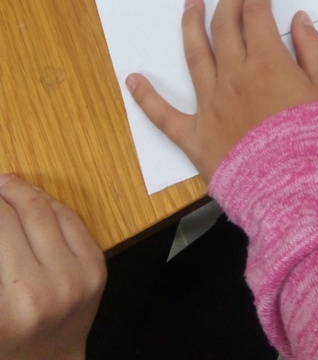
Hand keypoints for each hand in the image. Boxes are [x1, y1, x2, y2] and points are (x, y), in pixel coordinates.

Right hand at [0, 175, 105, 359]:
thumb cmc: (7, 341)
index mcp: (16, 302)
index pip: (0, 229)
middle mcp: (51, 287)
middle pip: (22, 216)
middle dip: (3, 194)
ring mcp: (80, 276)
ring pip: (49, 212)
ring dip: (26, 193)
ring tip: (7, 187)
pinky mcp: (97, 268)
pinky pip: (72, 221)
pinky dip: (51, 205)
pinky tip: (34, 200)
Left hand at [127, 0, 317, 181]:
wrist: (295, 192)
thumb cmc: (317, 141)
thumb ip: (312, 51)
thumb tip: (297, 19)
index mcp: (266, 62)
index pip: (257, 14)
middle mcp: (233, 75)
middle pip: (225, 26)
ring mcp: (209, 104)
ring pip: (195, 55)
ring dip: (192, 24)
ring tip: (190, 2)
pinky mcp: (194, 136)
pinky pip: (164, 115)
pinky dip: (146, 97)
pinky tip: (131, 78)